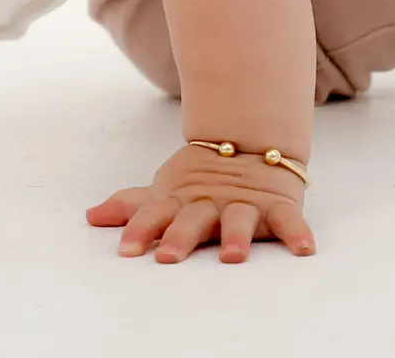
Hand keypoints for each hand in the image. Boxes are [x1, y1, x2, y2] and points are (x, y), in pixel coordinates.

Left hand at [86, 143, 315, 263]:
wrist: (252, 139)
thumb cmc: (203, 178)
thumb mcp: (167, 191)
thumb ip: (133, 208)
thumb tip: (91, 217)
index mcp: (182, 200)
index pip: (156, 214)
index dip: (139, 230)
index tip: (126, 251)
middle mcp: (212, 203)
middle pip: (194, 219)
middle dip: (181, 236)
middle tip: (168, 255)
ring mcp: (245, 204)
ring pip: (239, 219)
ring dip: (236, 235)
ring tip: (232, 255)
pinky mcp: (277, 206)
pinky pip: (289, 221)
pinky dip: (297, 233)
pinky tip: (303, 249)